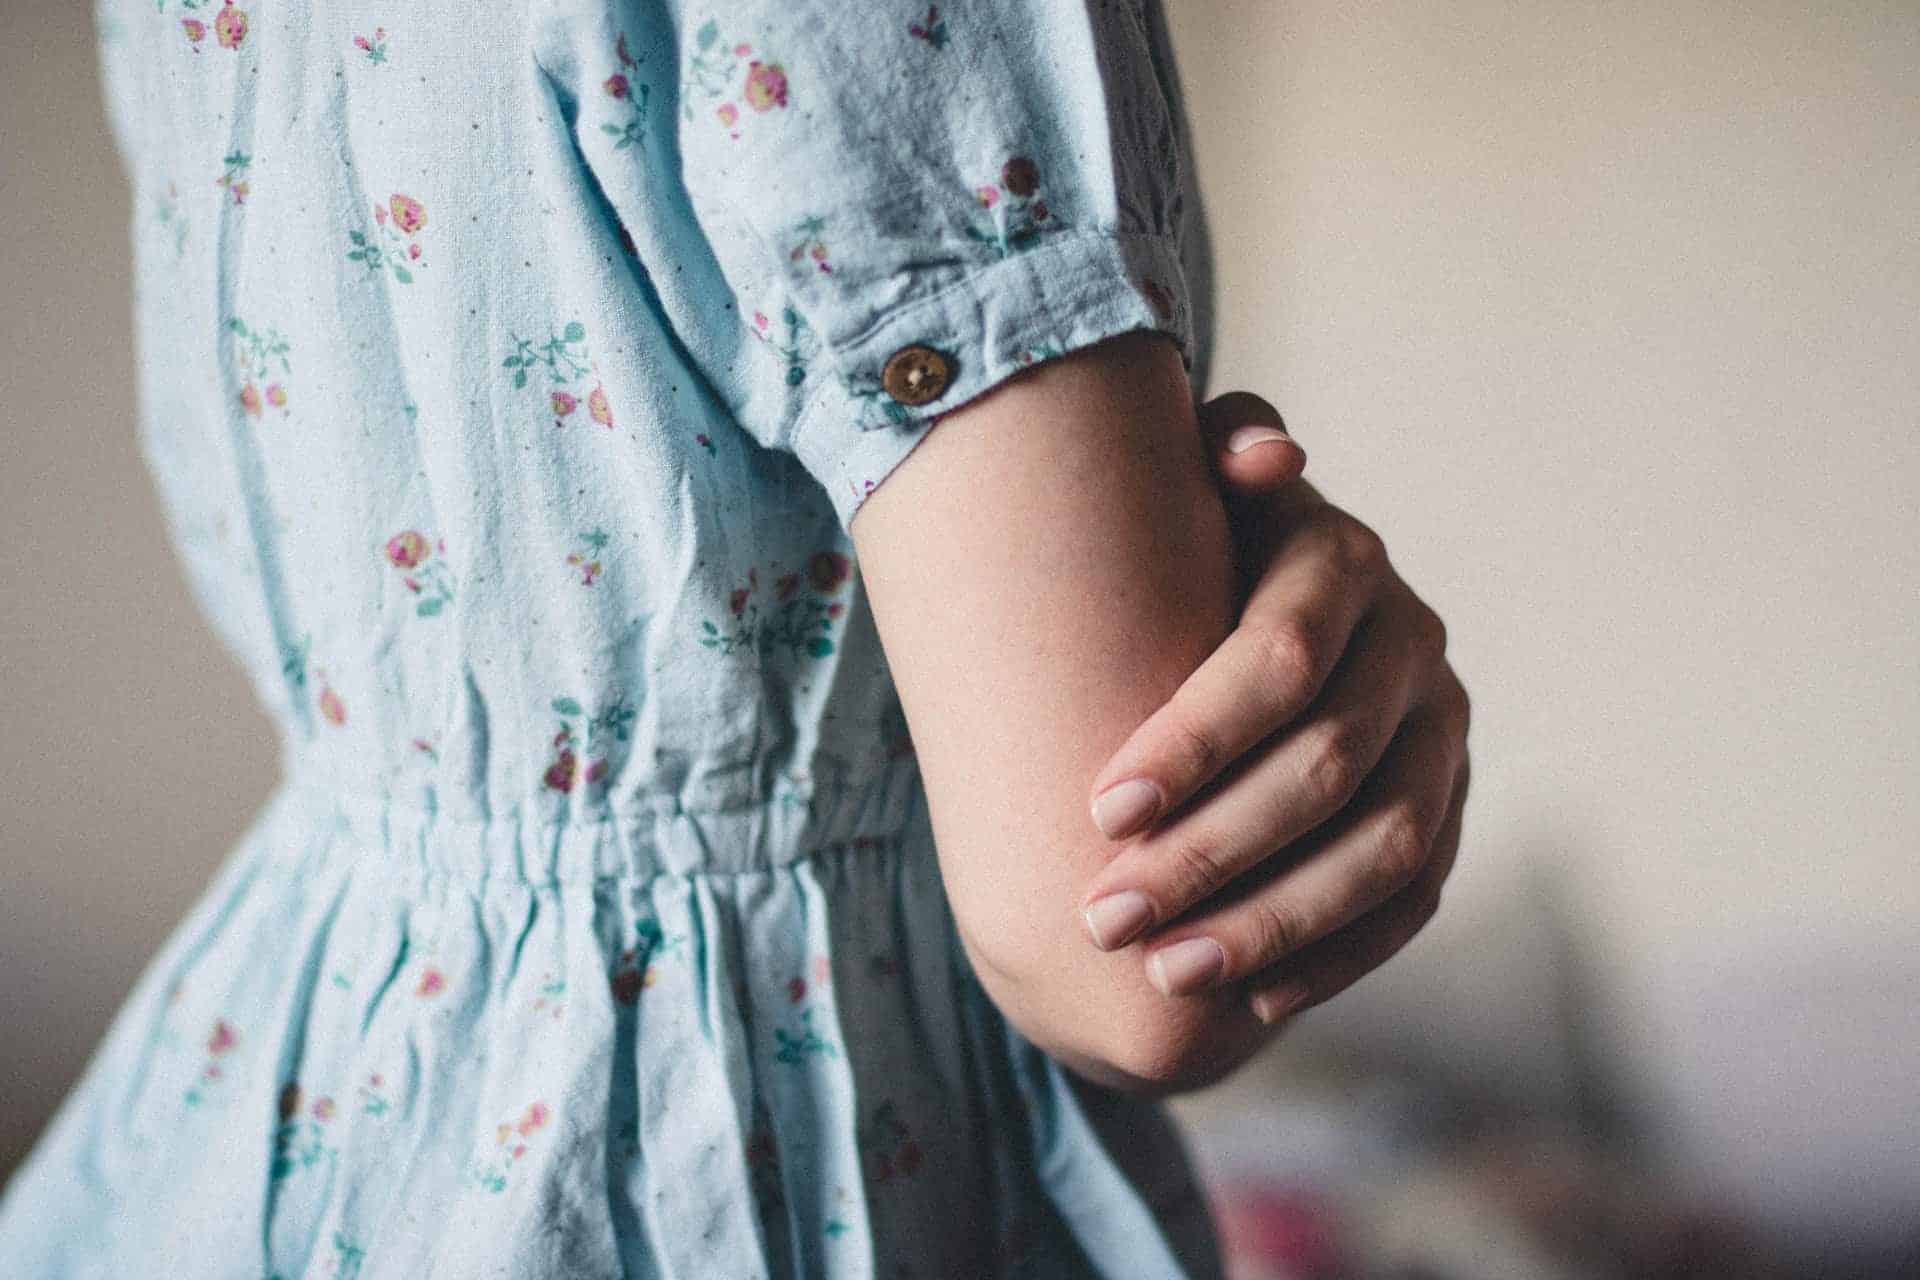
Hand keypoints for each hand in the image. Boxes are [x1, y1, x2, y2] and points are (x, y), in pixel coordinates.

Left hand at [1077, 391, 1471, 1024]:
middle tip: (1102, 916)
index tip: (1098, 809)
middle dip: (1209, 852)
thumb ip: (1204, 456)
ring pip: (1383, 848)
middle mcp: (1414, 645)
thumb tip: (1261, 454)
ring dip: (1271, 922)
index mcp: (1346, 560)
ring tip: (1165, 972)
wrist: (1241, 622)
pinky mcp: (1450, 810)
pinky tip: (1253, 999)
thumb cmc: (1181, 556)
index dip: (1195, 740)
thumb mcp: (1178, 493)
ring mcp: (1443, 736)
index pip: (1281, 658)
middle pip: (1325, 767)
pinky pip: (1412, 900)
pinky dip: (1337, 955)